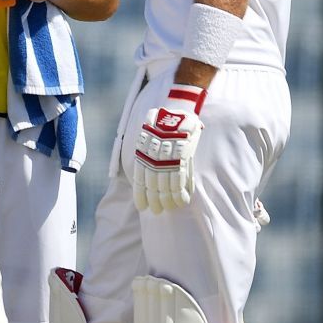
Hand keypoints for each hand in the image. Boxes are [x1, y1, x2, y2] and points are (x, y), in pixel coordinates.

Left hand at [132, 84, 204, 212]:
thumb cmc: (161, 124)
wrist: (176, 110)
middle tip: (156, 212)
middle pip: (153, 185)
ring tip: (169, 209)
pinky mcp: (182, 157)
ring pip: (166, 185)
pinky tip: (183, 201)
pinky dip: (181, 192)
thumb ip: (147, 153)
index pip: (140, 179)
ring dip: (168, 199)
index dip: (141, 194)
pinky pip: (180, 179)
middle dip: (155, 200)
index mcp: (143, 154)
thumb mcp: (147, 138)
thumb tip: (144, 168)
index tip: (142, 207)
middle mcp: (153, 158)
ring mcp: (168, 158)